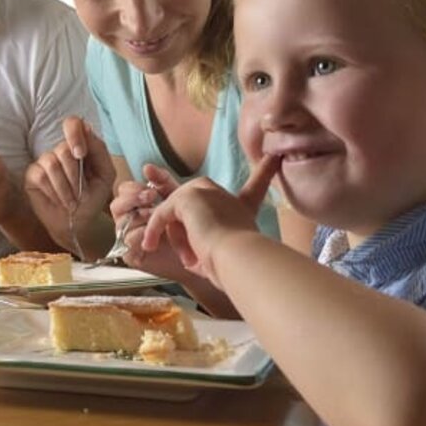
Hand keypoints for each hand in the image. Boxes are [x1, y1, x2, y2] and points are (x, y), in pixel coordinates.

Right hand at [24, 117, 113, 248]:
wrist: (77, 222)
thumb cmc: (92, 198)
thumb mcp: (105, 174)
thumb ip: (98, 149)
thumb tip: (86, 128)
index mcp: (80, 145)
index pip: (73, 124)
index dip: (75, 134)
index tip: (80, 154)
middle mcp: (61, 150)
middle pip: (63, 149)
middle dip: (75, 176)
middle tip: (80, 193)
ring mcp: (45, 161)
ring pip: (51, 163)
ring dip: (65, 188)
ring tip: (71, 201)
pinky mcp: (32, 175)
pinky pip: (40, 176)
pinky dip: (53, 192)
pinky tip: (58, 200)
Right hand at [111, 165, 187, 280]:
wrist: (199, 253)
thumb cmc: (187, 226)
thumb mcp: (176, 198)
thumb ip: (162, 182)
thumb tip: (147, 167)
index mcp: (136, 205)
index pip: (123, 191)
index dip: (133, 189)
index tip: (150, 190)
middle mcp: (128, 220)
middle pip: (116, 205)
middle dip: (133, 200)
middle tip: (150, 198)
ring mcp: (128, 238)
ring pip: (121, 223)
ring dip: (139, 217)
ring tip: (156, 216)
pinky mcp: (131, 255)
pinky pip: (128, 242)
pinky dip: (140, 235)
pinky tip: (153, 233)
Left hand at [142, 155, 280, 283]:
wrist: (239, 260)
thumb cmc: (236, 268)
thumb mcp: (225, 256)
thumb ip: (209, 248)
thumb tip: (193, 259)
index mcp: (242, 208)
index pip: (256, 185)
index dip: (265, 171)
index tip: (274, 157)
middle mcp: (224, 196)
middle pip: (193, 208)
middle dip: (184, 233)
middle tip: (192, 258)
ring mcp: (205, 192)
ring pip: (176, 214)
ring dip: (176, 239)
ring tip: (191, 258)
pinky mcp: (187, 197)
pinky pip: (161, 214)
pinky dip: (153, 231)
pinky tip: (151, 245)